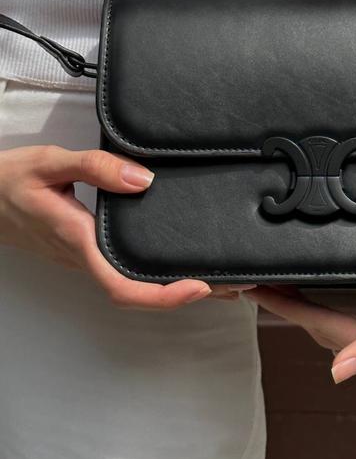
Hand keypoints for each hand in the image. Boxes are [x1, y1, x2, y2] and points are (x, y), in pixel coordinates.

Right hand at [0, 145, 250, 309]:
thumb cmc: (9, 181)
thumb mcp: (50, 162)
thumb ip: (95, 166)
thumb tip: (142, 179)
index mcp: (77, 242)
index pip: (122, 287)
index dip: (164, 296)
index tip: (200, 287)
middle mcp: (83, 258)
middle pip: (137, 293)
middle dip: (184, 295)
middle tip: (231, 285)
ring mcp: (83, 259)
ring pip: (132, 285)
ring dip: (173, 287)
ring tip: (217, 276)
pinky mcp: (84, 251)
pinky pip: (123, 271)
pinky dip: (155, 273)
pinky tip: (175, 260)